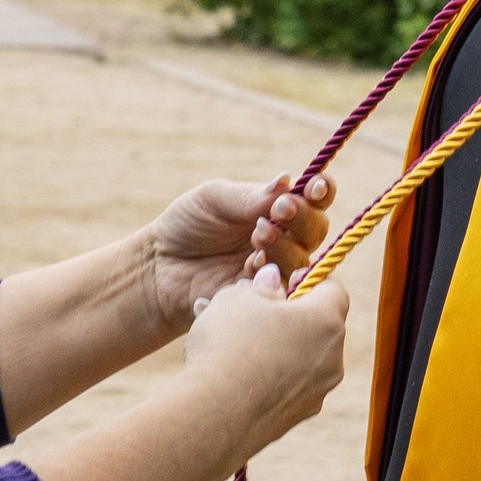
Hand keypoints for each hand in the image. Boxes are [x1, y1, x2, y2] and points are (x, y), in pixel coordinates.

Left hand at [146, 173, 335, 336]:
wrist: (159, 268)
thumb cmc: (187, 225)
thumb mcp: (214, 199)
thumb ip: (251, 196)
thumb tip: (287, 181)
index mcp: (276, 208)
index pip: (314, 197)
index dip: (321, 191)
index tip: (315, 188)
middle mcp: (285, 239)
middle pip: (316, 229)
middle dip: (302, 218)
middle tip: (278, 212)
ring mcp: (277, 271)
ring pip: (302, 260)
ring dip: (285, 246)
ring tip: (258, 236)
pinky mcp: (265, 299)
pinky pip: (281, 290)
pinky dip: (268, 274)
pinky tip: (248, 268)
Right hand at [181, 261, 348, 457]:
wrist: (213, 416)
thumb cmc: (228, 345)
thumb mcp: (237, 298)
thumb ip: (261, 286)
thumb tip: (273, 281)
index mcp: (326, 321)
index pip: (333, 288)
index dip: (309, 279)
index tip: (284, 279)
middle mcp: (333, 359)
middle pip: (318, 326)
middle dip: (290, 316)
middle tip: (254, 312)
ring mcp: (317, 392)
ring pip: (302, 358)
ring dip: (277, 347)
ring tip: (235, 344)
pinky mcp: (297, 417)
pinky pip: (288, 387)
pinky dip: (270, 377)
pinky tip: (235, 375)